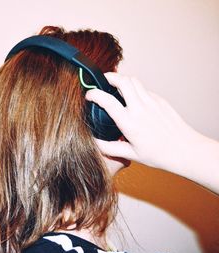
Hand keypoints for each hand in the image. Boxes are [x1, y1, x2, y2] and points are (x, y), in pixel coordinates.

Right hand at [85, 72, 199, 171]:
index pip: (107, 100)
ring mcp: (151, 102)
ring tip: (115, 85)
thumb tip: (94, 142)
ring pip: (134, 80)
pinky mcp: (160, 100)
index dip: (94, 94)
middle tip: (102, 80)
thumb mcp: (130, 154)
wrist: (184, 149)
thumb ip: (108, 147)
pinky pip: (144, 89)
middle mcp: (139, 108)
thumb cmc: (159, 154)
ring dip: (122, 79)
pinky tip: (132, 98)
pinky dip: (134, 89)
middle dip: (109, 77)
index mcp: (129, 122)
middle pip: (122, 81)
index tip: (89, 94)